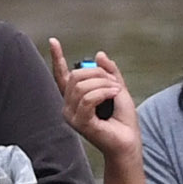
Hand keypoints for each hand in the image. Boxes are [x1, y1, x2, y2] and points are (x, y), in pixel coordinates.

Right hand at [47, 38, 140, 165]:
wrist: (128, 141)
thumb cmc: (123, 120)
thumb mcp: (118, 88)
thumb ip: (109, 72)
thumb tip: (99, 55)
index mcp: (75, 98)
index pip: (61, 75)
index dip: (57, 58)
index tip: (53, 42)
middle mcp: (69, 106)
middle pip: (76, 76)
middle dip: (99, 74)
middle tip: (114, 85)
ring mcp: (72, 115)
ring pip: (82, 86)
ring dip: (104, 85)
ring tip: (116, 92)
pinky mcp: (79, 122)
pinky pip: (88, 98)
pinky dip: (104, 93)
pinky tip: (113, 96)